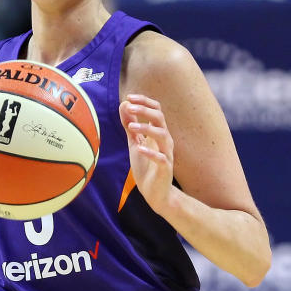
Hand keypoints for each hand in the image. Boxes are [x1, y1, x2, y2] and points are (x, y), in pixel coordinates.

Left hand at [119, 94, 175, 213]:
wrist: (155, 193)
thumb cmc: (146, 166)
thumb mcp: (134, 143)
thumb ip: (129, 126)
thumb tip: (123, 104)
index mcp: (157, 132)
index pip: (156, 110)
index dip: (144, 102)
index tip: (129, 97)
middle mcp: (164, 140)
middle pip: (160, 118)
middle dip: (144, 110)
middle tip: (129, 106)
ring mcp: (166, 154)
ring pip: (162, 135)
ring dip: (146, 128)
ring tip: (131, 126)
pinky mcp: (165, 168)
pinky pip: (161, 158)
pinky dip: (151, 152)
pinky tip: (139, 149)